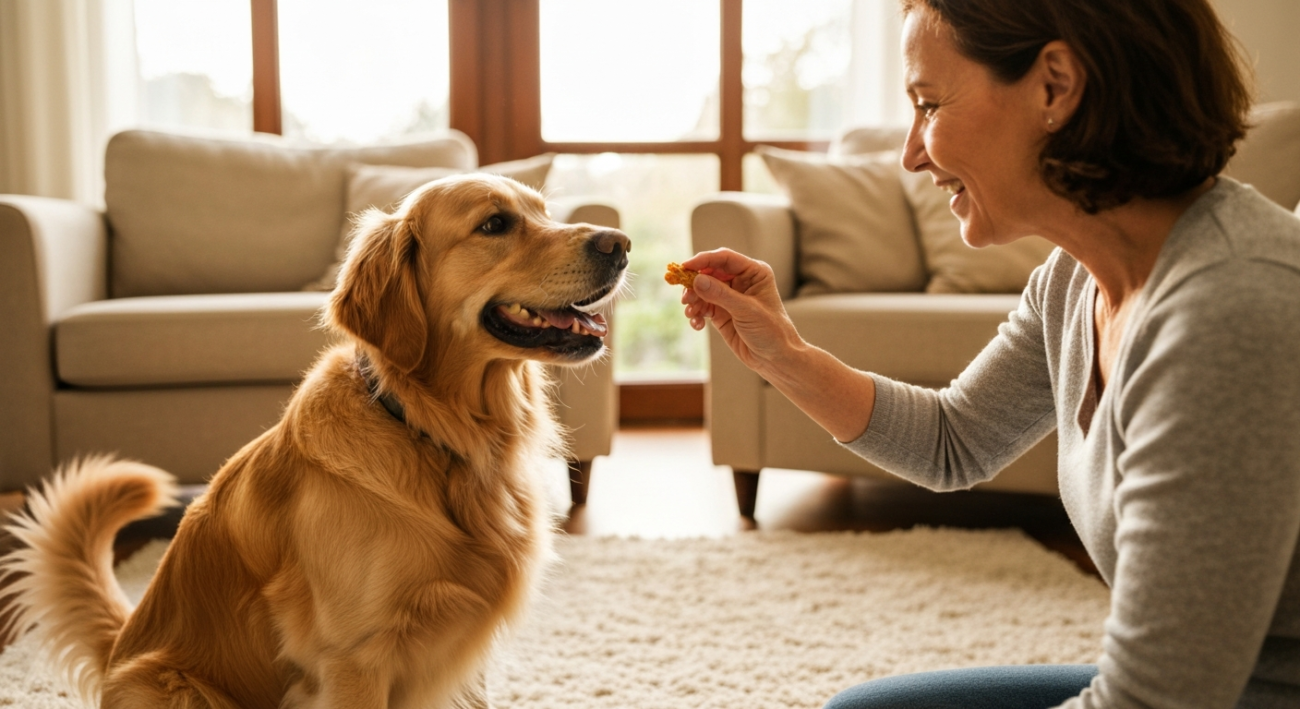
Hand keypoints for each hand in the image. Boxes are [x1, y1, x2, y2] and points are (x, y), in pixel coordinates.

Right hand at [679, 248, 802, 374]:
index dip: (703, 260)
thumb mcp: (746, 311)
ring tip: (691, 313)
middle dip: (694, 283)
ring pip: (703, 290)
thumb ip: (721, 294)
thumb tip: (696, 280)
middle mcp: (741, 281)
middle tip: (685, 297)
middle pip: (709, 273)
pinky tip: (697, 324)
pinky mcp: (721, 313)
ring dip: (693, 300)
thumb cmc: (771, 331)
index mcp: (754, 273)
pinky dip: (696, 314)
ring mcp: (729, 297)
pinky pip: (702, 307)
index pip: (724, 259)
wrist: (775, 359)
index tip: (684, 267)